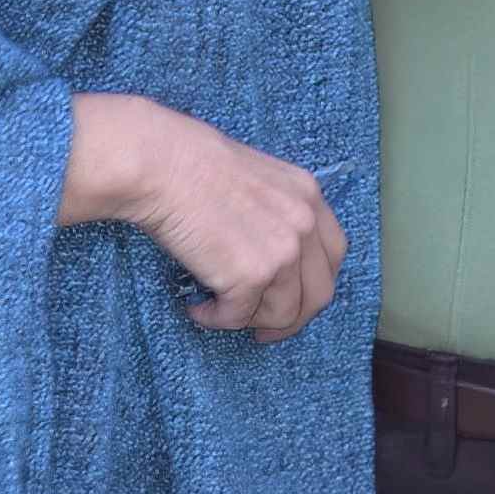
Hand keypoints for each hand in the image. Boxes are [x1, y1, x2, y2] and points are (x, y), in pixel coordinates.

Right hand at [61, 90, 343, 337]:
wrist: (161, 164)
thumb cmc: (190, 164)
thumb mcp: (257, 179)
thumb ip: (277, 213)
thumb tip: (269, 254)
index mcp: (309, 196)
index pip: (333, 255)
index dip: (314, 284)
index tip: (293, 298)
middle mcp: (304, 225)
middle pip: (319, 293)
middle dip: (293, 318)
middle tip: (264, 329)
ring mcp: (282, 253)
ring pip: (284, 314)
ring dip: (250, 319)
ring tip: (218, 308)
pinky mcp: (250, 276)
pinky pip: (239, 317)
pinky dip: (217, 320)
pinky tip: (197, 308)